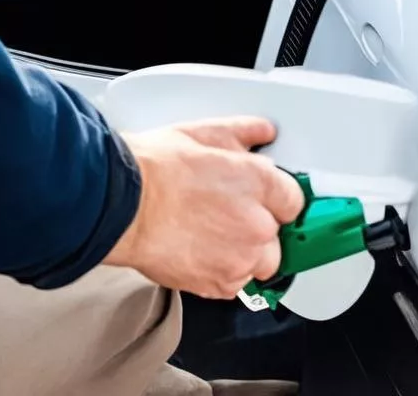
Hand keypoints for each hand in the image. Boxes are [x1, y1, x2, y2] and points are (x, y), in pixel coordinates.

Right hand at [103, 118, 304, 299]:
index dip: (274, 196)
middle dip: (258, 224)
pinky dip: (222, 271)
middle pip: (277, 234)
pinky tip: (199, 248)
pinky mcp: (219, 285)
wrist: (123, 206)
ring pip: (259, 262)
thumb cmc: (155, 168)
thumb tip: (261, 132)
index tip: (263, 197)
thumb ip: (242, 132)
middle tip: (226, 211)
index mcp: (260, 183)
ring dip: (243, 251)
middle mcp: (258, 224)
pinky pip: (235, 283)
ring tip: (210, 231)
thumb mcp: (202, 132)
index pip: (293, 199)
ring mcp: (240, 259)